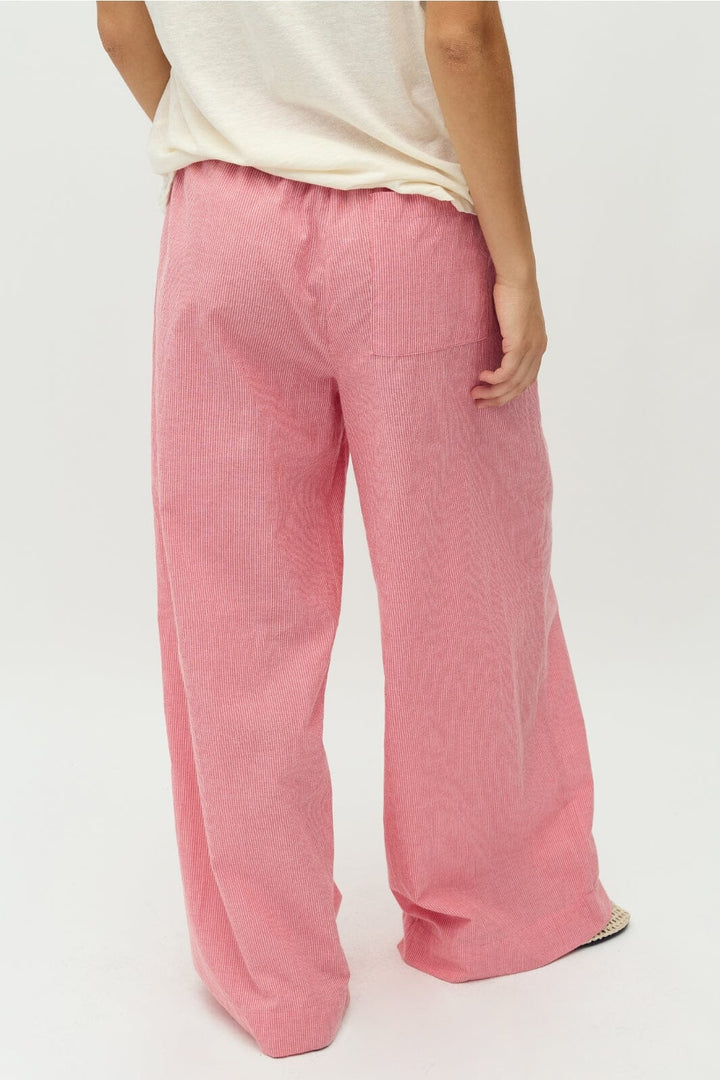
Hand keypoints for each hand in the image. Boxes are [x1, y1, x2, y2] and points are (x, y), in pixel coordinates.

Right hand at [471, 274, 547, 406]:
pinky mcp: (520, 344)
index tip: (490, 397)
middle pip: (520, 387)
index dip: (509, 393)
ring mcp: (531, 348)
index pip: (526, 380)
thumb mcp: (513, 320)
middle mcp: (538, 350)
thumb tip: (496, 348)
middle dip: (499, 399)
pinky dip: (494, 379)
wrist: (517, 277)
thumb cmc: (511, 293)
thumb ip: (510, 337)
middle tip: (480, 404)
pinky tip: (482, 377)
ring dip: (493, 392)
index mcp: (539, 346)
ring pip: (513, 382)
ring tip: (475, 394)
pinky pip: (507, 372)